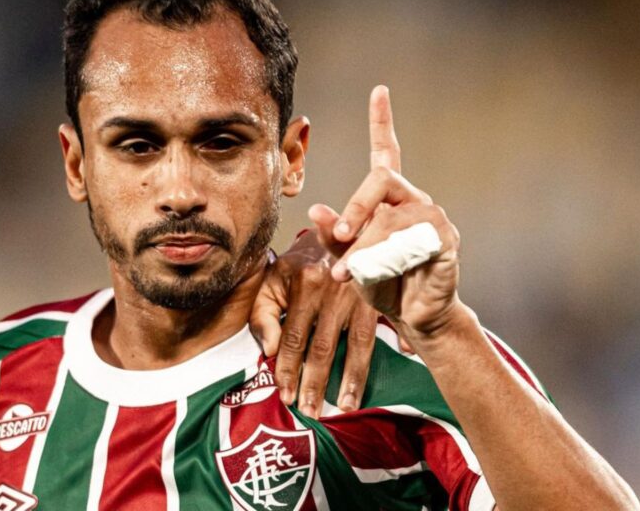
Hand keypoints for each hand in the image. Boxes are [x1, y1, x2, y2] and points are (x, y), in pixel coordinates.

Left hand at [250, 230, 378, 417]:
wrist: (342, 228)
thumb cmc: (302, 260)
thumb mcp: (274, 277)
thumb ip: (264, 312)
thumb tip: (272, 350)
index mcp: (303, 282)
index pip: (293, 336)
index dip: (288, 369)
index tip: (284, 395)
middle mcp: (331, 289)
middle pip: (322, 347)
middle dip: (315, 382)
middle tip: (309, 411)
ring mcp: (357, 295)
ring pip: (352, 346)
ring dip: (347, 381)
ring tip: (341, 409)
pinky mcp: (375, 301)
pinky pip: (375, 338)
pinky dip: (372, 363)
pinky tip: (369, 385)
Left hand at [310, 85, 462, 338]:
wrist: (415, 316)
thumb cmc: (382, 282)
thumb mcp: (348, 258)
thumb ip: (334, 236)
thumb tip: (315, 209)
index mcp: (389, 198)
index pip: (386, 152)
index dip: (382, 122)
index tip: (379, 91)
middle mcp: (413, 199)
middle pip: (381, 179)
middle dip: (355, 207)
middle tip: (340, 236)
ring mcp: (432, 217)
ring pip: (392, 217)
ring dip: (366, 248)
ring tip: (349, 273)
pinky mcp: (445, 239)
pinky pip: (412, 240)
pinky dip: (388, 260)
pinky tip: (382, 274)